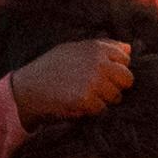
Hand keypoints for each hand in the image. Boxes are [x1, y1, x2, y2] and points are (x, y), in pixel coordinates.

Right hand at [7, 39, 135, 124]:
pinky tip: (78, 104)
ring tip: (85, 96)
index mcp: (96, 47)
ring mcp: (93, 81)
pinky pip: (102, 109)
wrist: (28, 88)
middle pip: (127, 79)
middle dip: (117, 86)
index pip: (125, 59)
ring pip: (116, 96)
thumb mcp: (74, 49)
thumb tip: (129, 48)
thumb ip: (102, 46)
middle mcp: (98, 62)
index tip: (104, 74)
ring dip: (104, 100)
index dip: (116, 69)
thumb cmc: (51, 67)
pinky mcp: (86, 100)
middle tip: (99, 90)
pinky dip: (93, 110)